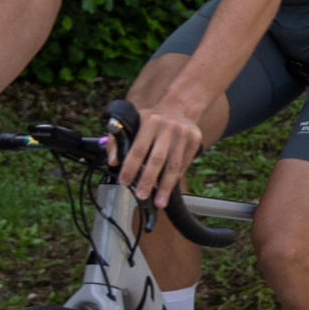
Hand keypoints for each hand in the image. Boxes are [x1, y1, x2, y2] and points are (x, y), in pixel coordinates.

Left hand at [116, 92, 205, 206]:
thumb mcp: (132, 122)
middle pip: (157, 159)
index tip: (124, 182)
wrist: (179, 107)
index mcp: (150, 121)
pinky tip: (168, 189)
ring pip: (173, 165)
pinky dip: (175, 178)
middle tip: (141, 196)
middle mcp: (168, 127)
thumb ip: (117, 140)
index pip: (138, 148)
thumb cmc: (151, 119)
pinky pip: (183, 164)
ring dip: (166, 186)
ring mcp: (184, 134)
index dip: (130, 167)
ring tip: (159, 202)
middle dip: (148, 180)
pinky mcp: (195, 141)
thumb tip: (113, 162)